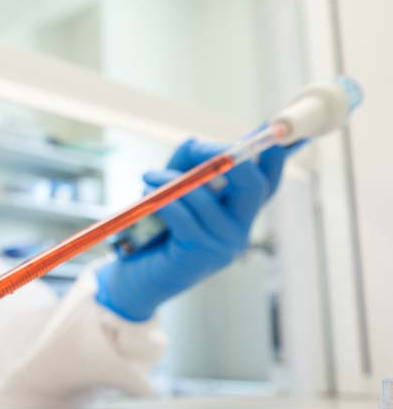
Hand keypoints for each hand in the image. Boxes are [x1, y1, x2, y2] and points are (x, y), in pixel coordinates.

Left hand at [95, 136, 303, 321]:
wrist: (134, 280)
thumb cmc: (154, 233)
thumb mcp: (174, 191)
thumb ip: (188, 165)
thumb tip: (195, 142)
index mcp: (239, 214)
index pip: (269, 182)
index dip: (274, 154)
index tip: (274, 128)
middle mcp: (241, 230)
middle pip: (254, 184)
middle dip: (226, 157)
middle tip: (195, 147)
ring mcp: (224, 245)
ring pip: (206, 198)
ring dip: (173, 180)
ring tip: (149, 176)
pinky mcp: (199, 254)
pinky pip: (184, 216)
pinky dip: (163, 199)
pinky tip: (146, 192)